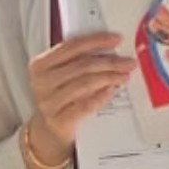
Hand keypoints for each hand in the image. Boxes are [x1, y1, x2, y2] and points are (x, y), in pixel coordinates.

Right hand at [27, 31, 134, 159]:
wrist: (50, 129)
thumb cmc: (59, 97)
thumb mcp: (61, 75)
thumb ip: (77, 61)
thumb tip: (110, 49)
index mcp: (40, 65)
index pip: (71, 47)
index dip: (96, 41)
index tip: (116, 39)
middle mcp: (41, 83)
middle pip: (81, 65)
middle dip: (109, 62)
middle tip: (128, 62)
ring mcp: (48, 103)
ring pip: (85, 84)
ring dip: (109, 78)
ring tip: (124, 76)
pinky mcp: (59, 121)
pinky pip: (84, 106)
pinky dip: (101, 97)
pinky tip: (112, 91)